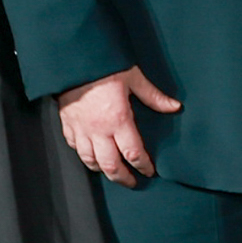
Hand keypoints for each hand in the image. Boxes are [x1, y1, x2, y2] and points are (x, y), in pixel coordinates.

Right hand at [57, 67, 179, 186]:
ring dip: (102, 170)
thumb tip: (174, 106)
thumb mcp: (134, 78)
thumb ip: (154, 96)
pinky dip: (83, 155)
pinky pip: (74, 147)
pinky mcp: (67, 124)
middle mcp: (98, 130)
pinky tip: (90, 155)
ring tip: (112, 172)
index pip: (133, 153)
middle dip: (123, 178)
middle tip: (132, 182)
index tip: (149, 171)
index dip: (143, 165)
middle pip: (111, 165)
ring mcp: (80, 129)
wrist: (74, 60)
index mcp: (118, 120)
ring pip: (90, 160)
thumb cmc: (104, 67)